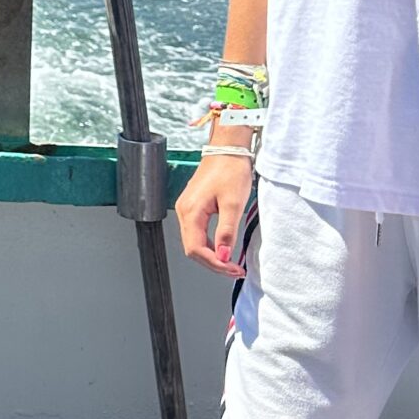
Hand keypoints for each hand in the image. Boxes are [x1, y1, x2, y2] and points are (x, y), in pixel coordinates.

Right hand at [175, 149, 254, 271]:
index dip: (215, 263)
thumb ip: (226, 232)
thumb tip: (224, 255)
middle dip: (213, 262)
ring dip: (212, 255)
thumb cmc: (230, 170)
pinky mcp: (193, 206)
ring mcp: (187, 209)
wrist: (227, 150)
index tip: (234, 269)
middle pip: (192, 248)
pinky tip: (223, 247)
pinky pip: (197, 232)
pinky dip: (209, 244)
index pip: (196, 249)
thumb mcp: (233, 204)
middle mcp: (184, 211)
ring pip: (194, 242)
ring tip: (231, 261)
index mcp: (191, 211)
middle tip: (235, 269)